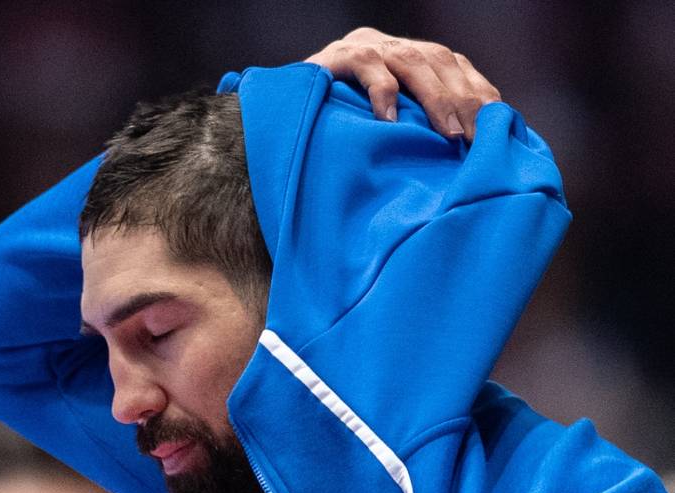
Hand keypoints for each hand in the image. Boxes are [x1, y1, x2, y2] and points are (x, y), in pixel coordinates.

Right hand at [306, 27, 500, 140]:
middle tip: (479, 139)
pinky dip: (383, 93)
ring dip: (437, 99)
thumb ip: (417, 127)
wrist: (280, 117)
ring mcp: (365, 48)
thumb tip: (461, 156)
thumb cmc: (339, 131)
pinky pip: (367, 69)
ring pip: (413, 62)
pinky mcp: (336, 58)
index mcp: (409, 57)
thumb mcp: (386, 126)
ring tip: (451, 134)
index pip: (455, 66)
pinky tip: (391, 120)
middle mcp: (392, 46)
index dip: (480, 93)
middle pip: (441, 62)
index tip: (502, 126)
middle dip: (465, 100)